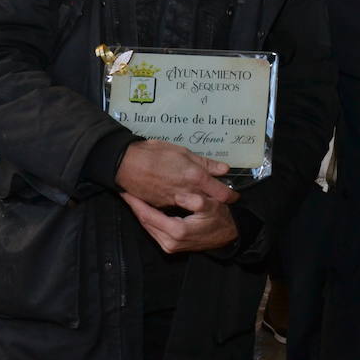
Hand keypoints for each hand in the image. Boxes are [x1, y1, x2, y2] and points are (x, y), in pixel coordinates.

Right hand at [114, 140, 237, 210]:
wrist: (125, 164)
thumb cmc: (155, 153)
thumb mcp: (183, 152)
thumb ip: (205, 163)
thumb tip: (225, 169)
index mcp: (196, 177)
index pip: (222, 193)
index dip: (231, 196)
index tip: (235, 197)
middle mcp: (187, 192)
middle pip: (208, 203)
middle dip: (214, 202)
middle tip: (217, 197)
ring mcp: (173, 201)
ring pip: (192, 207)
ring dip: (197, 204)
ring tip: (197, 196)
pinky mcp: (160, 206)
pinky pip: (175, 207)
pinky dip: (180, 204)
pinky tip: (178, 197)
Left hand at [120, 191, 239, 252]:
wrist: (227, 237)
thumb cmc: (220, 219)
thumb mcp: (212, 207)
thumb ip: (196, 201)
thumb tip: (179, 195)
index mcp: (177, 230)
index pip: (148, 215)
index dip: (136, 202)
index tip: (126, 190)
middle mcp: (169, 241)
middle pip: (144, 222)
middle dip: (134, 206)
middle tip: (125, 190)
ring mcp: (169, 246)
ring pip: (147, 227)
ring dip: (139, 212)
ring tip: (132, 197)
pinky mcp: (170, 247)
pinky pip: (153, 230)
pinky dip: (147, 218)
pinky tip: (145, 208)